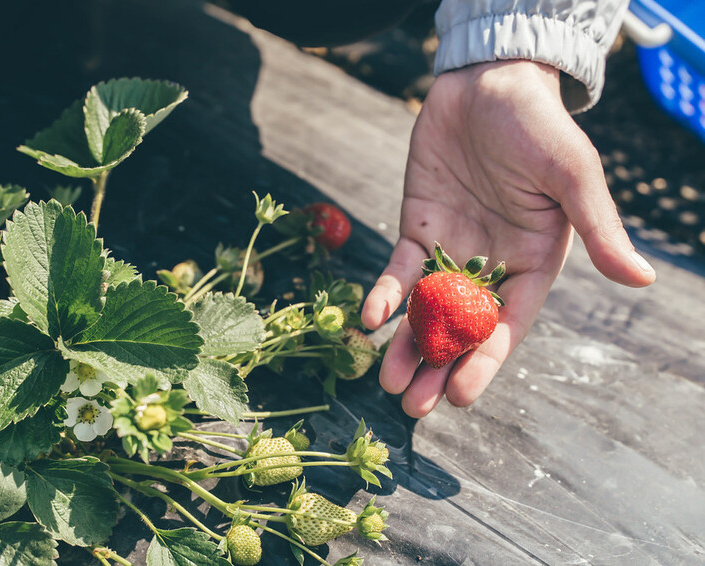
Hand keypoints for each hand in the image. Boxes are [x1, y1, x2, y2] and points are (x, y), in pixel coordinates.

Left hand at [362, 61, 655, 417]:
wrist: (488, 82)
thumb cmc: (539, 126)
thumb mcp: (572, 176)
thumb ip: (598, 227)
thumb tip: (641, 279)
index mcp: (533, 264)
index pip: (507, 325)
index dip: (484, 362)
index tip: (460, 397)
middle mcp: (490, 265)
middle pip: (461, 328)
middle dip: (437, 366)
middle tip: (411, 405)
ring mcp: (450, 248)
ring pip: (426, 309)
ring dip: (407, 345)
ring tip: (387, 381)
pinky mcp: (416, 227)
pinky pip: (399, 270)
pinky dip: (385, 295)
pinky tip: (370, 319)